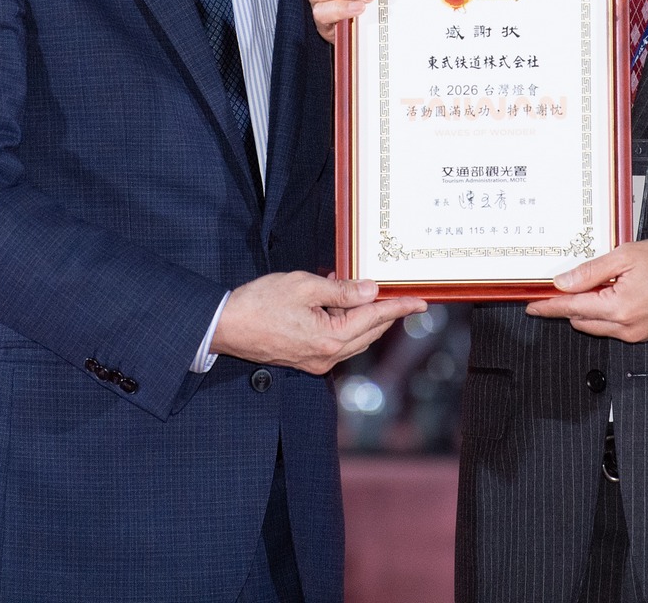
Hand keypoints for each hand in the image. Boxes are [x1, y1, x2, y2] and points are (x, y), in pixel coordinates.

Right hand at [211, 271, 425, 373]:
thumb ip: (342, 290)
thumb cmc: (260, 303)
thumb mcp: (304, 286)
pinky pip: (337, 342)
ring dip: (362, 315)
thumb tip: (371, 291)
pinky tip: (336, 302)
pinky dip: (344, 323)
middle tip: (397, 292)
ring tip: (357, 289)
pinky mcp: (305, 360)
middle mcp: (327, 356)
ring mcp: (316, 361)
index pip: (375, 318)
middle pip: (369, 331)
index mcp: (330, 338)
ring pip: (354, 338)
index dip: (399, 307)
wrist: (226, 326)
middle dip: (384, 311)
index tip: (421, 301)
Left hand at [524, 237, 647, 342]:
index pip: (571, 308)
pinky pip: (614, 325)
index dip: (548, 306)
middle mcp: (627, 327)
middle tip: (558, 284)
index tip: (531, 304)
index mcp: (619, 308)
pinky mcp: (647, 331)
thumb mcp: (628, 255)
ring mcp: (638, 332)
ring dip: (586, 307)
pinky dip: (604, 311)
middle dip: (566, 304)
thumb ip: (592, 270)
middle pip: (581, 320)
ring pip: (597, 324)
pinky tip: (610, 289)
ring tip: (590, 281)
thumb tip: (563, 281)